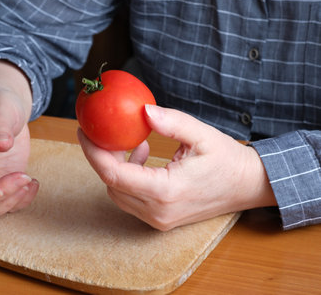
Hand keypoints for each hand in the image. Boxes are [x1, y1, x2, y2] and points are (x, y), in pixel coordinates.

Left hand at [78, 104, 275, 230]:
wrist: (248, 186)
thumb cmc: (227, 160)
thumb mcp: (201, 135)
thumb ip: (171, 122)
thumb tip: (142, 111)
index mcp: (165, 191)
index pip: (113, 174)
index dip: (93, 152)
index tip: (83, 131)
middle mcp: (157, 211)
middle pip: (111, 184)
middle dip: (100, 157)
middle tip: (102, 132)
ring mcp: (158, 219)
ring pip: (118, 193)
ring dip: (115, 167)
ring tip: (129, 143)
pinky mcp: (160, 219)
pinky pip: (131, 199)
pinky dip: (127, 178)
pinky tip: (142, 156)